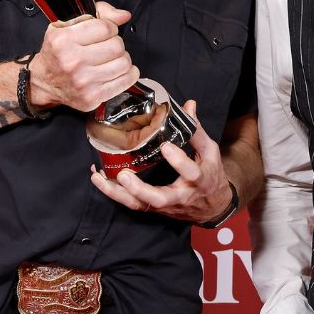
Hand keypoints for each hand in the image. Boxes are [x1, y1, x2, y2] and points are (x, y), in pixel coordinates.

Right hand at [27, 1, 139, 112]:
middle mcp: (72, 62)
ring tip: (110, 59)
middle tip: (107, 46)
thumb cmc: (57, 53)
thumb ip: (99, 14)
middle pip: (117, 46)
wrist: (44, 82)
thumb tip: (123, 15)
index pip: (105, 28)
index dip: (110, 27)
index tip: (105, 32)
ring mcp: (83, 82)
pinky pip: (126, 81)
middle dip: (116, 43)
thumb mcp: (67, 26)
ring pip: (124, 63)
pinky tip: (117, 70)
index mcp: (63, 41)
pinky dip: (128, 74)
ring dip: (122, 58)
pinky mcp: (92, 97)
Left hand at [89, 101, 232, 223]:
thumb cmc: (211, 176)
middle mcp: (181, 196)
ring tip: (99, 178)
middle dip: (140, 189)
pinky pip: (133, 204)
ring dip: (118, 194)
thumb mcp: (209, 152)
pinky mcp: (155, 208)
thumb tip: (189, 104)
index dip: (179, 161)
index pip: (191, 172)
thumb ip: (196, 130)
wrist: (213, 207)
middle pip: (159, 199)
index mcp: (198, 180)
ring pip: (141, 205)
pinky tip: (100, 180)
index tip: (166, 146)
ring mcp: (165, 205)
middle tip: (123, 175)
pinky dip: (114, 194)